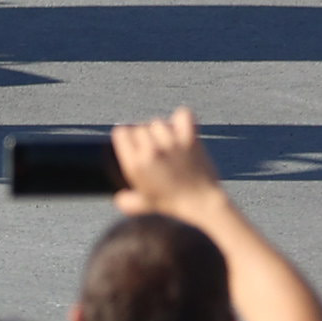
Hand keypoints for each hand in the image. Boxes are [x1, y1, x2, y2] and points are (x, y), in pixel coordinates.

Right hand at [113, 107, 225, 222]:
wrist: (202, 203)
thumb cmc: (173, 204)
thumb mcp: (144, 205)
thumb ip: (126, 200)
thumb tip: (119, 198)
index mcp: (136, 164)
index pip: (121, 132)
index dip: (126, 137)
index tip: (132, 143)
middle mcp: (151, 150)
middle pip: (140, 127)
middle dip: (144, 136)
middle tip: (152, 147)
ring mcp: (171, 144)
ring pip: (158, 122)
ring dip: (161, 130)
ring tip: (166, 142)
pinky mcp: (190, 140)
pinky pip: (183, 115)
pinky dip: (181, 118)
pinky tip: (180, 128)